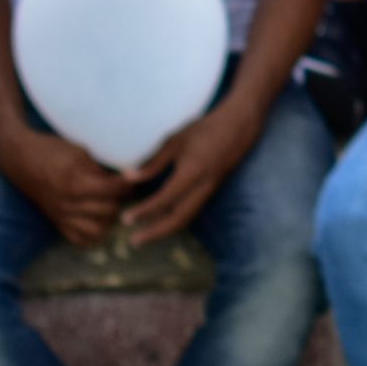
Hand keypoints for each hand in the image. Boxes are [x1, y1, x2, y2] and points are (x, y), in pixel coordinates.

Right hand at [0, 123, 131, 247]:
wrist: (20, 159)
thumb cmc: (52, 150)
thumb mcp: (80, 153)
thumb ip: (100, 169)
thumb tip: (125, 178)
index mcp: (75, 183)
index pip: (113, 190)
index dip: (129, 182)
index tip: (136, 175)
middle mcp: (67, 204)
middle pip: (109, 210)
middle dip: (121, 199)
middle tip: (125, 188)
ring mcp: (61, 216)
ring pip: (98, 229)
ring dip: (110, 218)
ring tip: (114, 204)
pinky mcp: (56, 222)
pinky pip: (80, 240)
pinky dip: (94, 234)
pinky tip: (100, 220)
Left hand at [125, 99, 262, 243]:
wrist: (239, 124)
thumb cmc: (205, 128)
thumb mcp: (176, 141)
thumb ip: (153, 162)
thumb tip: (128, 178)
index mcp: (192, 173)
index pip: (164, 200)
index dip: (144, 211)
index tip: (126, 219)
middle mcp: (203, 186)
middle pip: (178, 219)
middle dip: (156, 233)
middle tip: (134, 241)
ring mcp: (211, 188)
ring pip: (188, 217)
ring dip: (166, 229)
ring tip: (146, 235)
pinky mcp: (214, 187)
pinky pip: (194, 209)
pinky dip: (177, 219)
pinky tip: (165, 218)